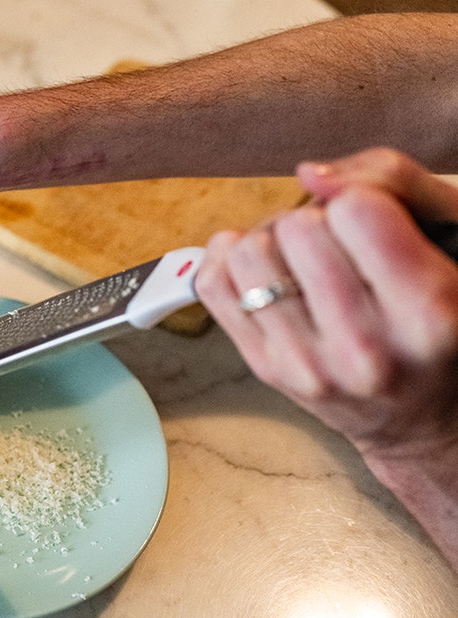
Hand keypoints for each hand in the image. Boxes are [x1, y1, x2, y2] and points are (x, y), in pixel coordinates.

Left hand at [195, 148, 457, 565]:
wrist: (420, 415)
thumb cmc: (446, 318)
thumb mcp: (453, 240)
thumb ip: (398, 186)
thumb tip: (310, 174)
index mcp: (430, 311)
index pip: (357, 208)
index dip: (363, 201)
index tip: (376, 224)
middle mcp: (365, 347)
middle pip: (297, 227)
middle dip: (316, 219)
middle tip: (338, 243)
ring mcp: (306, 364)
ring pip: (247, 252)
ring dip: (271, 239)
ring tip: (303, 259)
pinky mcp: (264, 368)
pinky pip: (211, 284)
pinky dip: (229, 261)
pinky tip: (266, 270)